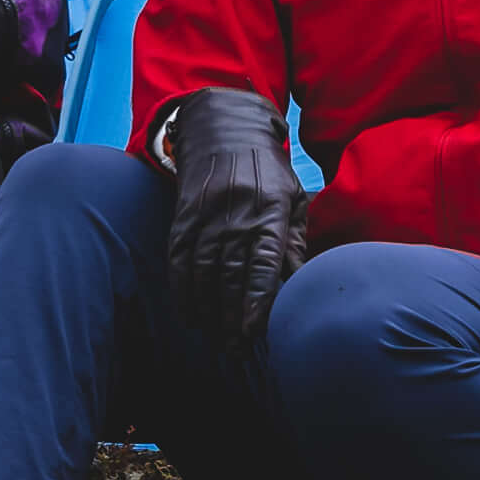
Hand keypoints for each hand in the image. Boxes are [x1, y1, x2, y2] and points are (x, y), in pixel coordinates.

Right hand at [155, 89, 305, 359]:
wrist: (223, 129)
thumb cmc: (267, 171)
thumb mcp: (292, 199)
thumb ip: (294, 243)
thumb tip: (300, 285)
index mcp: (269, 210)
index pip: (263, 262)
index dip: (257, 299)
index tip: (254, 330)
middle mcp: (235, 213)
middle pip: (231, 275)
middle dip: (232, 317)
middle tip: (236, 350)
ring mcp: (206, 215)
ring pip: (203, 272)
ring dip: (208, 311)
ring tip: (216, 340)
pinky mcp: (183, 217)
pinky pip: (179, 260)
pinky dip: (182, 290)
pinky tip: (190, 314)